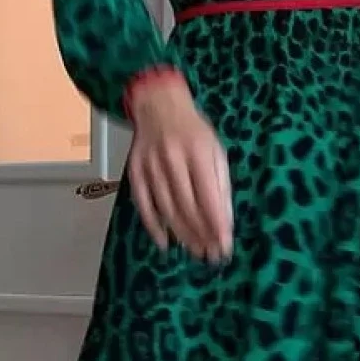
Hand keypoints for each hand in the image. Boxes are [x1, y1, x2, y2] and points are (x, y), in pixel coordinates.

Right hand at [127, 76, 232, 263]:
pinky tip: (165, 243)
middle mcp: (173, 158)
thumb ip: (221, 185)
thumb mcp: (216, 151)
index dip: (216, 224)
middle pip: (187, 206)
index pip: (209, 196)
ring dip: (182, 234)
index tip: (224, 246)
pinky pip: (143, 203)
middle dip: (201, 234)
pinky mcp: (134, 171)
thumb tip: (225, 221)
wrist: (158, 106)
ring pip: (166, 208)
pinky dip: (153, 226)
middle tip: (211, 254)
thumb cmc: (193, 131)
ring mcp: (151, 165)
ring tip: (195, 251)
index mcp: (198, 151)